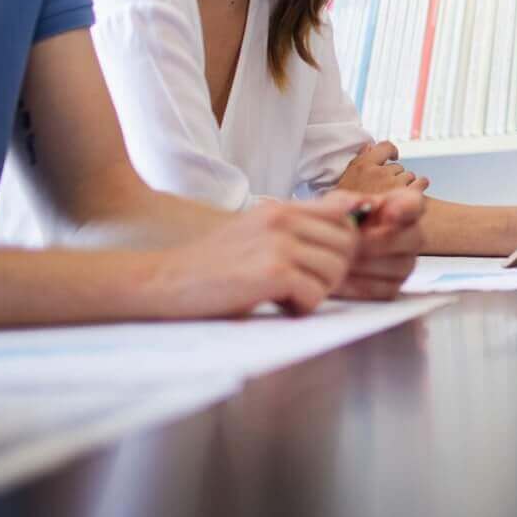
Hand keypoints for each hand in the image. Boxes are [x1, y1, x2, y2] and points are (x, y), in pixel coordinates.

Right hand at [146, 198, 359, 317]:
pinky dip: (302, 308)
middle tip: (302, 286)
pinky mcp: (272, 272)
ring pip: (335, 271)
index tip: (322, 263)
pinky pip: (315, 294)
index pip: (343, 214)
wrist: (165, 281)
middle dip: (332, 272)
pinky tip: (278, 306)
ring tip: (286, 296)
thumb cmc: (212, 263)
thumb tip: (351, 209)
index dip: (343, 244)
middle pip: (347, 245)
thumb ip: (299, 224)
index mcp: (282, 208)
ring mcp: (279, 244)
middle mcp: (284, 219)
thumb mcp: (257, 231)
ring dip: (317, 292)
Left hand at [329, 189, 424, 300]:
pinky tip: (341, 278)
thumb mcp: (338, 205)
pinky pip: (385, 289)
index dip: (405, 209)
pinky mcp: (394, 288)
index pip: (415, 205)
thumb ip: (347, 202)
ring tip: (340, 260)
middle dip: (377, 242)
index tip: (387, 214)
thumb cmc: (339, 221)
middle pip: (412, 238)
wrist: (327, 249)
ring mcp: (407, 264)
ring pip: (398, 266)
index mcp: (403, 207)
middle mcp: (413, 236)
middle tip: (351, 244)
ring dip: (366, 264)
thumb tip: (358, 205)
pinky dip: (360, 284)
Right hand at [337, 140, 428, 198]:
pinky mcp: (407, 196)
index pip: (385, 147)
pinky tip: (418, 188)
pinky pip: (421, 182)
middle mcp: (379, 173)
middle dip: (394, 175)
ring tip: (396, 195)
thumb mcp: (348, 180)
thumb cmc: (350, 206)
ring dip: (405, 183)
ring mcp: (393, 184)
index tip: (393, 156)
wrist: (354, 228)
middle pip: (397, 167)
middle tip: (387, 188)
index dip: (391, 151)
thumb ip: (360, 160)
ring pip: (409, 175)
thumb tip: (371, 146)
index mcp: (363, 166)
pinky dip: (421, 184)